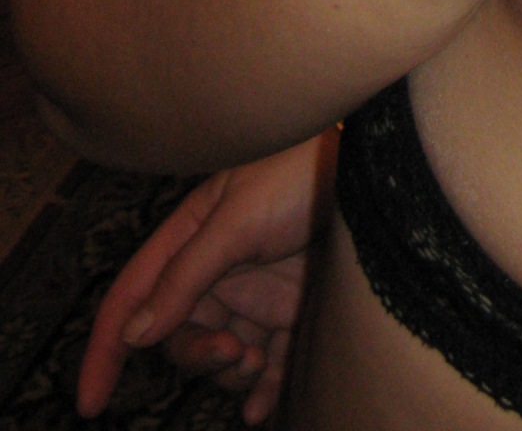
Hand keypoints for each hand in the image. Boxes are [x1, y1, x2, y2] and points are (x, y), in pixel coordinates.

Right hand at [77, 131, 336, 424]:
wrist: (375, 171)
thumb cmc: (300, 172)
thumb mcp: (237, 218)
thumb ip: (186, 274)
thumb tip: (135, 333)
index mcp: (191, 236)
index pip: (133, 296)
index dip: (106, 348)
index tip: (89, 403)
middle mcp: (218, 268)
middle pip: (179, 334)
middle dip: (195, 356)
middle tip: (231, 354)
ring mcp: (257, 291)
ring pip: (222, 356)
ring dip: (230, 374)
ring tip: (256, 363)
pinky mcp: (294, 308)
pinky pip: (269, 363)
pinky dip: (262, 388)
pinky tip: (262, 406)